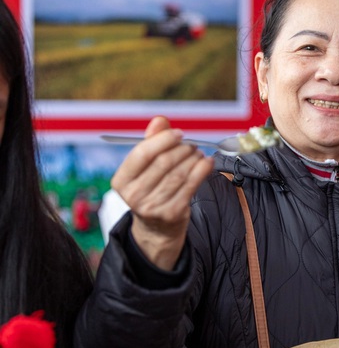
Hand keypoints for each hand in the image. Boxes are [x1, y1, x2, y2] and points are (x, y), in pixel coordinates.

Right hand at [111, 116, 213, 270]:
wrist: (157, 227)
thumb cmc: (151, 188)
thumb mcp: (145, 168)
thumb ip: (152, 141)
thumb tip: (160, 120)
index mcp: (121, 181)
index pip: (142, 154)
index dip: (163, 140)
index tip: (179, 133)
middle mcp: (133, 195)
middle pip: (163, 163)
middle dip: (182, 149)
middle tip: (192, 144)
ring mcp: (152, 207)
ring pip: (179, 174)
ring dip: (193, 159)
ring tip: (198, 153)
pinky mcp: (172, 213)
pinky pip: (191, 186)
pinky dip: (202, 170)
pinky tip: (207, 162)